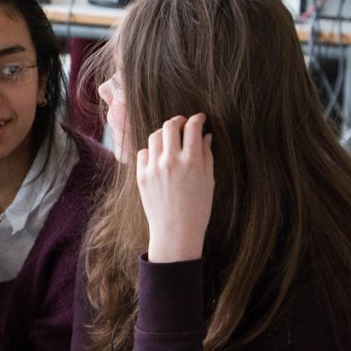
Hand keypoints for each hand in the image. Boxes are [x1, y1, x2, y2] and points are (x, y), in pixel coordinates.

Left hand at [136, 114, 213, 262]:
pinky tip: (158, 155)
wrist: (176, 232)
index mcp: (191, 161)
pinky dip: (151, 150)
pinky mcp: (141, 176)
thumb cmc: (198, 209)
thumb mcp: (209, 181)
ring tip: (170, 138)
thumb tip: (206, 136)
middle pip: (169, 126)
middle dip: (178, 120)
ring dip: (163, 133)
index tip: (199, 118)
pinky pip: (142, 153)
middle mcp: (170, 161)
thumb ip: (207, 155)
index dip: (197, 119)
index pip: (192, 127)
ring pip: (154, 136)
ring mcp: (153, 168)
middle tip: (182, 123)